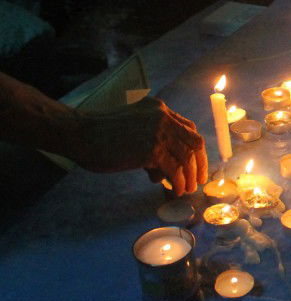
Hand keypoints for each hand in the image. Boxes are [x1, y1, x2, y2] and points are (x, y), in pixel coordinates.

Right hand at [73, 97, 207, 194]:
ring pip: (187, 158)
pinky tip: (176, 191)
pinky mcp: (152, 150)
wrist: (80, 133)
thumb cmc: (100, 135)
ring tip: (186, 190)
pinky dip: (178, 182)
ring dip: (189, 177)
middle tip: (198, 180)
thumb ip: (150, 140)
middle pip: (194, 142)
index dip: (195, 148)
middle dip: (200, 163)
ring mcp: (159, 133)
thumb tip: (162, 169)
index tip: (196, 163)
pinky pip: (174, 170)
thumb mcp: (132, 128)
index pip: (188, 128)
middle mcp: (163, 118)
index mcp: (159, 109)